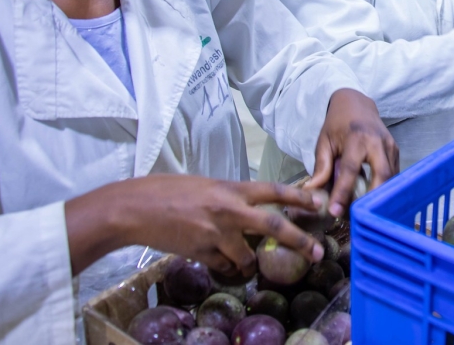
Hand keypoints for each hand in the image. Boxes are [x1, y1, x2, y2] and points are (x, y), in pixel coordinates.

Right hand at [65, 176, 322, 277]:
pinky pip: (224, 266)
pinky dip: (225, 267)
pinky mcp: (201, 254)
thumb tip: (248, 208)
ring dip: (249, 261)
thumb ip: (228, 196)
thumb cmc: (166, 191)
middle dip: (299, 240)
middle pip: (274, 226)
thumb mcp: (205, 186)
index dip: (299, 197)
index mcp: (230, 188)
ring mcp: (216, 235)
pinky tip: (216, 260)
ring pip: (248, 257)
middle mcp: (228, 211)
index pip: (274, 190)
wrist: (134, 209)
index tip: (319, 203)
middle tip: (317, 252)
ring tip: (244, 260)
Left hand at [306, 88, 398, 217]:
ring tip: (362, 212)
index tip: (335, 211)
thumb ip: (321, 166)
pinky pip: (393, 176)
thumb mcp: (324, 141)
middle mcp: (378, 142)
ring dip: (379, 198)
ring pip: (391, 179)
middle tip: (357, 217)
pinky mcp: (396, 151)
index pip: (351, 169)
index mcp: (357, 138)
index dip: (343, 192)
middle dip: (372, 199)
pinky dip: (384, 190)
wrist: (357, 103)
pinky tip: (373, 201)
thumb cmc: (338, 123)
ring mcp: (391, 146)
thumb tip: (311, 192)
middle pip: (382, 176)